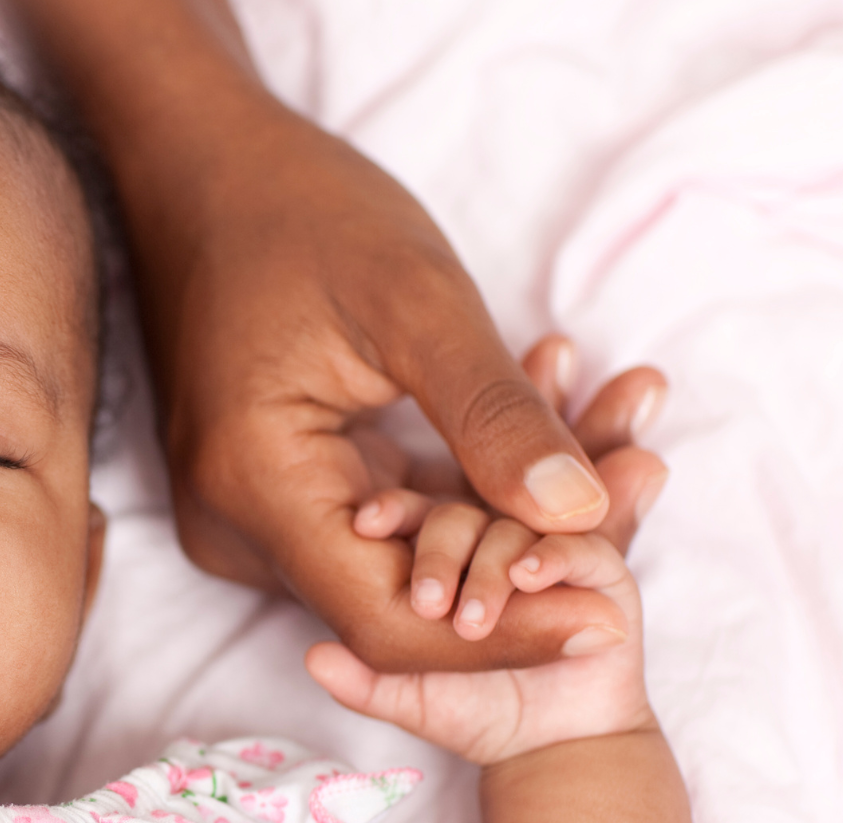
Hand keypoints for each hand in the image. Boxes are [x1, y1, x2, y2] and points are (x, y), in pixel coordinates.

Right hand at [127, 94, 666, 670]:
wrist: (201, 166)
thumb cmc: (297, 210)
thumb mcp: (414, 301)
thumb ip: (495, 416)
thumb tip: (585, 512)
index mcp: (254, 488)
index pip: (388, 623)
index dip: (501, 635)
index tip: (607, 619)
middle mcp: (234, 528)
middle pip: (396, 604)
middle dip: (523, 571)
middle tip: (641, 504)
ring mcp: (247, 516)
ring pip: (396, 565)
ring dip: (504, 529)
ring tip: (620, 452)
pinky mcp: (273, 493)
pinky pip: (380, 524)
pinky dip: (464, 496)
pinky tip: (548, 443)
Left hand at [304, 527, 653, 766]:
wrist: (551, 745)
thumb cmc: (475, 710)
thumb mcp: (410, 698)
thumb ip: (363, 681)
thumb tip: (315, 657)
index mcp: (446, 555)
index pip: (414, 515)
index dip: (391, 513)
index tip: (365, 525)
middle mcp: (493, 542)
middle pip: (460, 516)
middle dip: (439, 554)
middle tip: (427, 603)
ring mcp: (544, 550)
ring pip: (511, 528)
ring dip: (489, 569)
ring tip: (471, 618)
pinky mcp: (599, 571)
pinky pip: (575, 545)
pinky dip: (549, 557)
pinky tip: (528, 578)